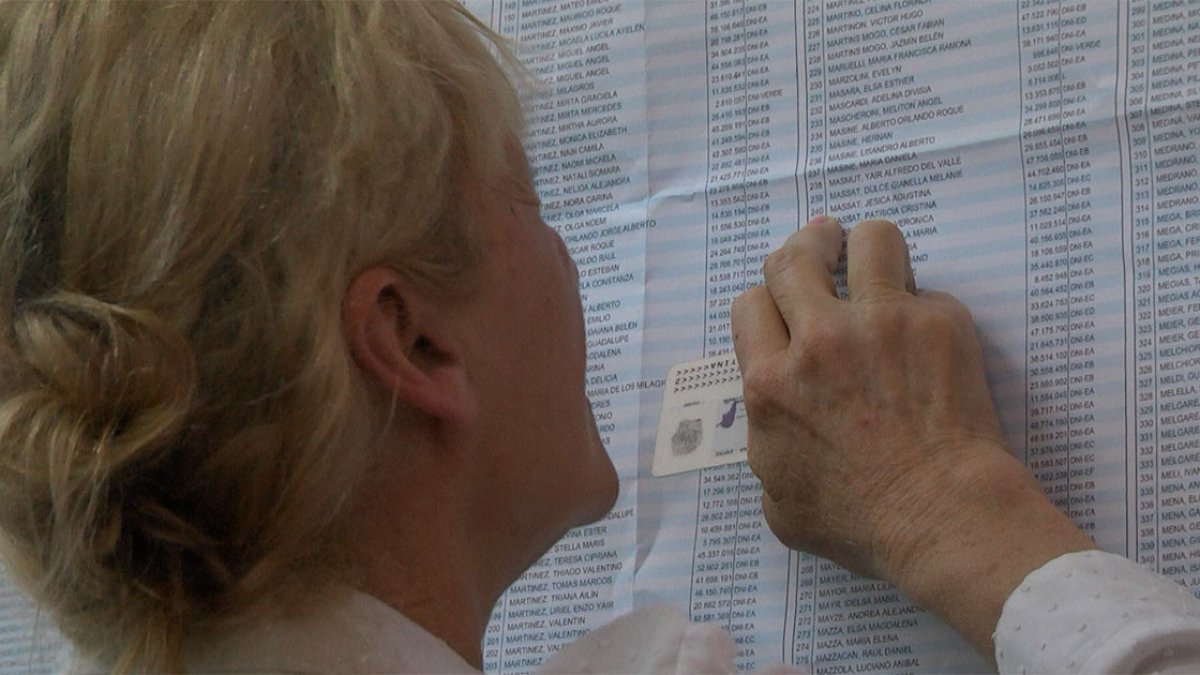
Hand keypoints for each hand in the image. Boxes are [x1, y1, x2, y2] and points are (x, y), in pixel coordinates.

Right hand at [731, 216, 1093, 658]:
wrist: (943, 517)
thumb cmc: (861, 522)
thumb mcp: (777, 499)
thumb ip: (766, 444)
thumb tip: (776, 420)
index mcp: (770, 382)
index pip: (751, 303)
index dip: (766, 302)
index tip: (783, 307)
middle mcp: (819, 341)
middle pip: (795, 258)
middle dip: (806, 247)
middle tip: (821, 245)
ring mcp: (882, 323)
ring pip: (869, 240)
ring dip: (866, 246)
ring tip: (874, 257)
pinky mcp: (939, 322)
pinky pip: (926, 291)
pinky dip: (923, 309)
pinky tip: (928, 337)